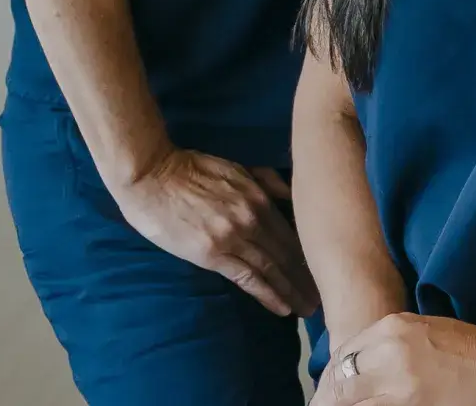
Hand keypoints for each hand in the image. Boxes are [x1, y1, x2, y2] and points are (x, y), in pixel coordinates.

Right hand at [109, 148, 316, 316]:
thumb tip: (289, 194)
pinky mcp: (212, 254)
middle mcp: (253, 219)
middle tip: (324, 298)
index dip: (310, 254)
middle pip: (288, 254)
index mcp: (260, 198)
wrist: (152, 174)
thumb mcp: (236, 167)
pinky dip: (267, 294)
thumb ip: (265, 181)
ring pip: (272, 269)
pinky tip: (282, 308)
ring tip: (308, 310)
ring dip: (292, 291)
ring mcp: (233, 237)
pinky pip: (247, 278)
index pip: (293, 233)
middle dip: (307, 278)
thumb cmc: (189, 169)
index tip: (324, 269)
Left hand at [317, 314, 475, 405]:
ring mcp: (397, 385)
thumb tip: (359, 367)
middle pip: (340, 383)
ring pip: (349, 401)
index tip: (329, 395)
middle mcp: (388, 353)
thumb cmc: (468, 349)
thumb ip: (389, 343)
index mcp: (391, 328)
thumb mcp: (423, 330)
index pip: (343, 357)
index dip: (332, 381)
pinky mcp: (407, 405)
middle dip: (329, 399)